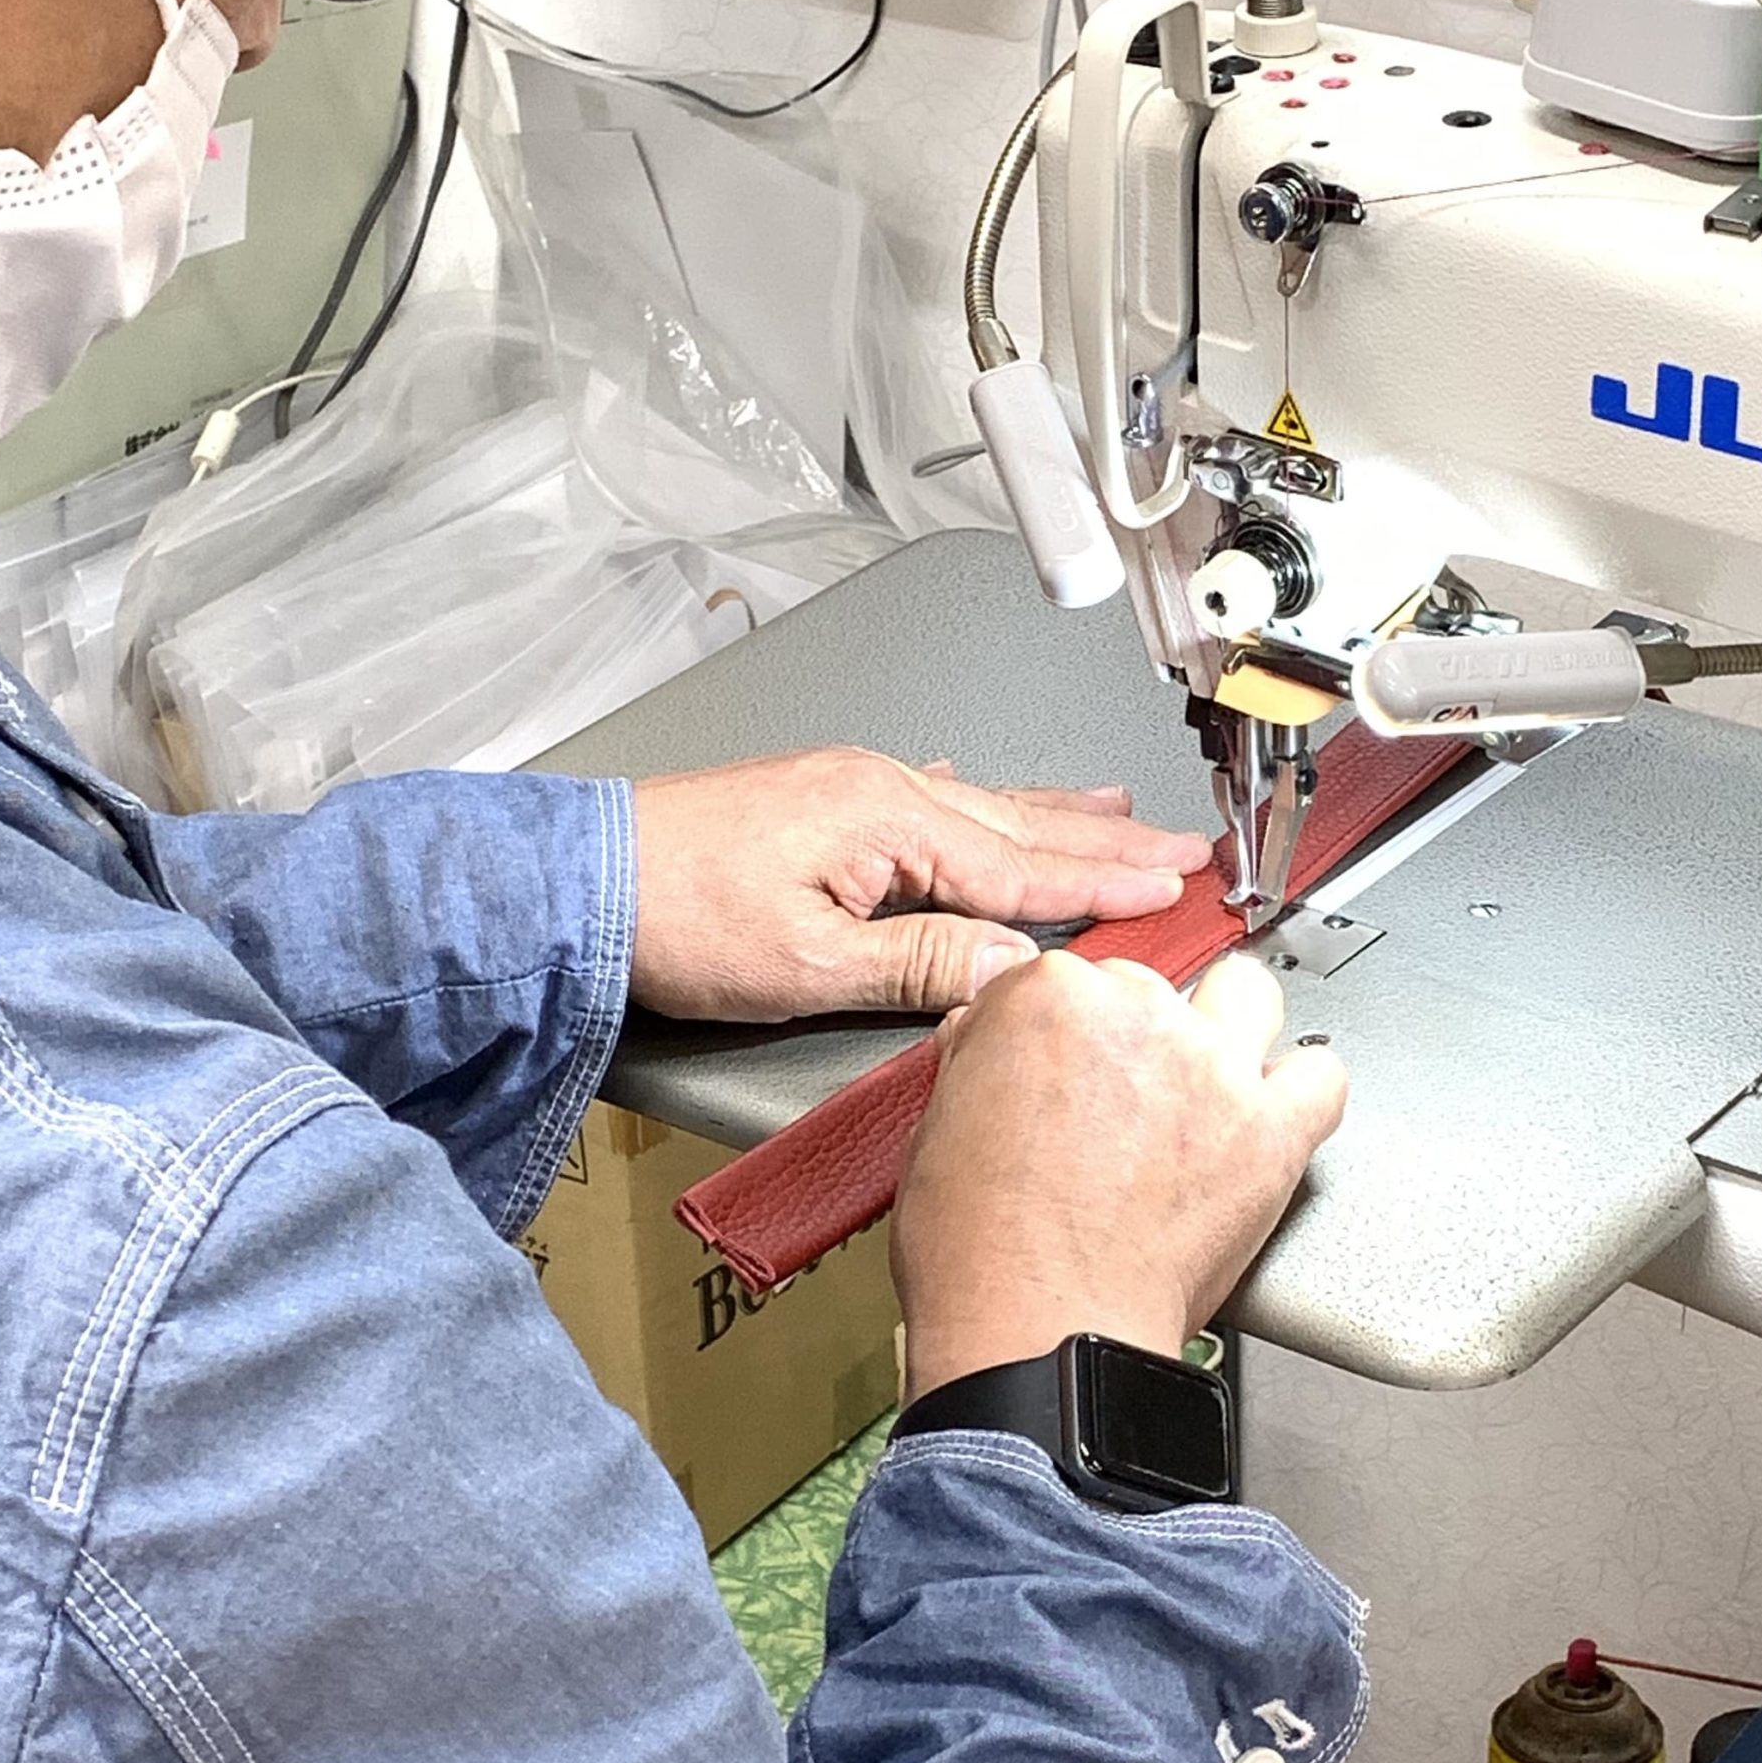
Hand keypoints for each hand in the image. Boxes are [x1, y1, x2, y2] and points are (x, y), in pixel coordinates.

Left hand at [628, 751, 1210, 1023]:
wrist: (579, 884)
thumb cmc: (675, 917)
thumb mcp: (811, 966)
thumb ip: (923, 968)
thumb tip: (1017, 972)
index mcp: (888, 819)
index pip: (1023, 865)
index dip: (1105, 884)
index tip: (1175, 888)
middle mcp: (878, 790)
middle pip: (1019, 825)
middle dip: (1108, 840)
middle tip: (1182, 846)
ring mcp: (848, 792)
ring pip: (981, 808)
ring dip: (1056, 817)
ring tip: (1116, 812)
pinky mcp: (819, 806)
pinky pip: (933, 801)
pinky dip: (986, 809)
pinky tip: (994, 802)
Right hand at [893, 953, 1348, 1400]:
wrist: (1040, 1331)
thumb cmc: (980, 1253)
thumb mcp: (934, 1130)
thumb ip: (980, 1062)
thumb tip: (994, 1046)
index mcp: (1047, 998)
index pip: (1059, 979)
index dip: (1055, 1034)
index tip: (1054, 1073)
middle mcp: (1137, 1015)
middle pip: (1148, 989)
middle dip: (1131, 1039)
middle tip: (1115, 1105)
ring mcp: (1211, 1070)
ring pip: (1245, 997)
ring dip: (1225, 1031)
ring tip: (1199, 1084)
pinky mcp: (1269, 1133)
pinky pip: (1321, 1079)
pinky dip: (1302, 1092)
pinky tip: (1269, 1115)